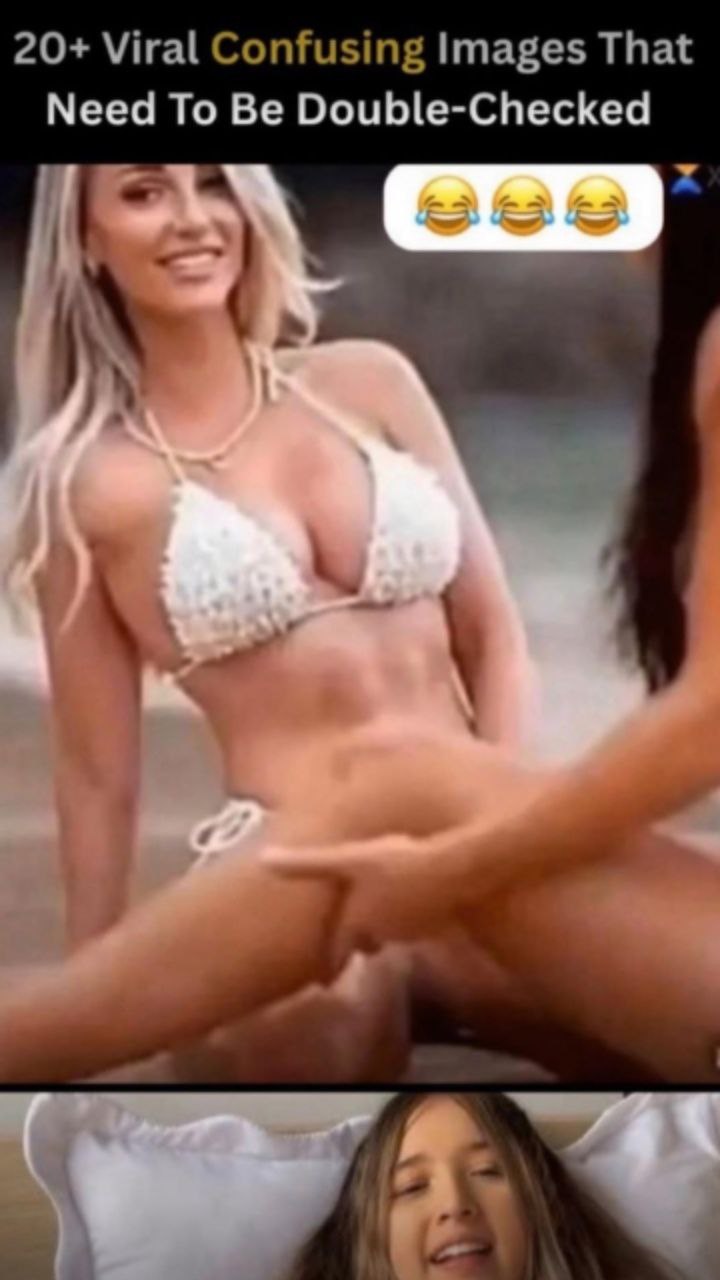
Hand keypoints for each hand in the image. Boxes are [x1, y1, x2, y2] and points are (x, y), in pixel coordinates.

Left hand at [260, 832, 471, 969]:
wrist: (455, 868)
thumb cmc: (398, 862)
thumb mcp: (347, 857)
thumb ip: (306, 863)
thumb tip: (263, 860)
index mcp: (358, 922)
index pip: (338, 952)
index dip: (330, 962)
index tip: (324, 977)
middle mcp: (384, 933)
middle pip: (365, 942)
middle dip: (357, 940)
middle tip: (351, 936)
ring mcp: (413, 929)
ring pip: (391, 933)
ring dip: (384, 928)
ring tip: (379, 915)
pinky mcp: (437, 919)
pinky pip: (415, 922)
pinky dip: (407, 915)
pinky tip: (410, 898)